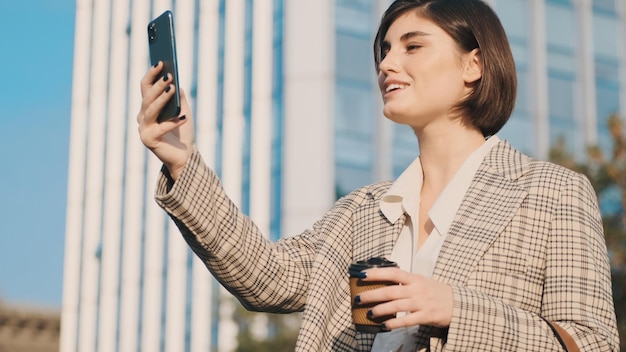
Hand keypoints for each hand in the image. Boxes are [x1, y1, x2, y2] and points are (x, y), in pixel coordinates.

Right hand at [137, 61, 193, 179]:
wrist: (184, 156)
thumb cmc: (182, 133)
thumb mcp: (184, 111)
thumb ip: (179, 98)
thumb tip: (177, 83)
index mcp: (148, 108)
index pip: (145, 87)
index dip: (152, 74)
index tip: (161, 62)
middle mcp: (142, 117)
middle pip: (147, 97)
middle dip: (158, 85)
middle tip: (169, 75)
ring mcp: (143, 129)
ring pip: (151, 110)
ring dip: (162, 98)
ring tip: (172, 89)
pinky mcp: (149, 140)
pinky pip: (161, 128)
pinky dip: (173, 122)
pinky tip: (184, 117)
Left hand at [356, 267, 452, 328]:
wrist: (457, 304)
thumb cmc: (435, 291)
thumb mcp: (421, 281)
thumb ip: (404, 281)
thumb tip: (381, 279)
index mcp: (414, 278)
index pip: (393, 273)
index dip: (376, 273)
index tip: (362, 274)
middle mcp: (417, 289)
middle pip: (390, 291)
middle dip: (371, 295)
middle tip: (357, 298)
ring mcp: (421, 303)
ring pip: (396, 306)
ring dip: (380, 310)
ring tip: (368, 313)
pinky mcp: (426, 316)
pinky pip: (406, 321)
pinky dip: (394, 323)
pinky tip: (384, 325)